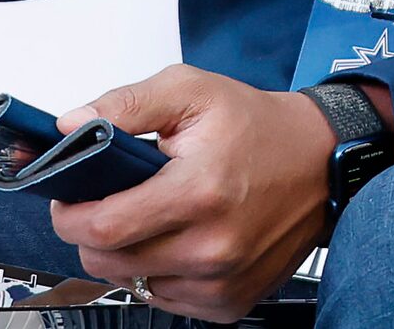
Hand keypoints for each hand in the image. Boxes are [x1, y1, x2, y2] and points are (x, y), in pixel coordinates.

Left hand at [51, 67, 336, 322]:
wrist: (323, 159)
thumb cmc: (258, 126)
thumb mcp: (194, 92)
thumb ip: (126, 104)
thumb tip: (70, 126)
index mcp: (199, 191)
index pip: (100, 228)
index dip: (72, 214)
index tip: (74, 199)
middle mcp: (213, 245)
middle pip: (107, 262)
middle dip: (98, 232)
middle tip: (121, 202)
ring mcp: (223, 280)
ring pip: (132, 283)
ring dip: (132, 254)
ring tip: (160, 218)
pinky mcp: (231, 302)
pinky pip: (165, 299)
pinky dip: (163, 273)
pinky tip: (185, 241)